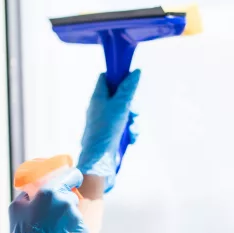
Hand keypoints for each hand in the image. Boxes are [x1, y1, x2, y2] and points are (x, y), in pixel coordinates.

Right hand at [0, 168, 89, 232]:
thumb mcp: (16, 208)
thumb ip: (28, 194)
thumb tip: (33, 192)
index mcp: (51, 192)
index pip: (72, 175)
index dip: (72, 177)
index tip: (72, 180)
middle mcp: (67, 203)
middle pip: (71, 197)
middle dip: (63, 204)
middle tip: (51, 217)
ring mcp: (77, 219)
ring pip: (74, 214)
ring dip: (67, 220)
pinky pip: (79, 229)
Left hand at [77, 69, 141, 190]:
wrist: (99, 160)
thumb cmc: (106, 130)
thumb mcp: (120, 105)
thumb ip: (128, 88)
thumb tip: (135, 71)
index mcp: (98, 97)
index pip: (105, 78)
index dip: (117, 76)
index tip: (130, 79)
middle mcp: (100, 108)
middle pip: (120, 97)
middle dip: (131, 105)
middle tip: (134, 112)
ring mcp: (105, 122)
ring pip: (125, 114)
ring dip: (133, 121)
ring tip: (132, 130)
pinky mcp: (110, 135)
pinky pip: (125, 128)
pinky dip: (130, 132)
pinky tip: (131, 139)